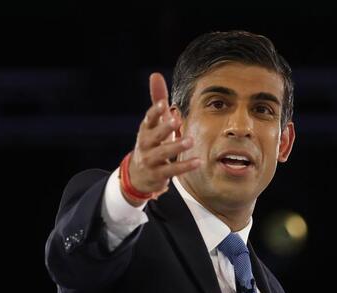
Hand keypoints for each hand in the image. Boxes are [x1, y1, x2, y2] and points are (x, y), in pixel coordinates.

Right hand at [124, 73, 199, 204]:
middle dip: (164, 128)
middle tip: (176, 120)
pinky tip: (198, 161)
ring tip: (190, 141)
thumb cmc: (152, 142)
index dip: (155, 111)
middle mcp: (146, 144)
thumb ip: (157, 100)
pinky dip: (184, 166)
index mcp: (146, 129)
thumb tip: (155, 74)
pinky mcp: (158, 174)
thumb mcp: (154, 122)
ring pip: (162, 153)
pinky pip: (172, 170)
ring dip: (175, 147)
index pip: (149, 119)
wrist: (138, 175)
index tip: (164, 103)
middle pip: (154, 135)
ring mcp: (150, 160)